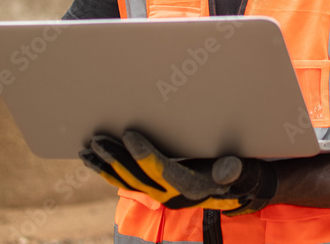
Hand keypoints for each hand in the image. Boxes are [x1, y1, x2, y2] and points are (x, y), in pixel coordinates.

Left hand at [80, 130, 276, 215]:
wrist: (237, 190)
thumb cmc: (240, 173)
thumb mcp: (243, 170)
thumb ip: (234, 170)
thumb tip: (227, 169)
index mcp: (191, 187)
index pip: (162, 170)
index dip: (145, 153)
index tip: (129, 134)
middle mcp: (172, 196)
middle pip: (137, 177)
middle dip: (116, 158)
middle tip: (97, 140)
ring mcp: (160, 195)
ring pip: (126, 181)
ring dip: (106, 166)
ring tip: (87, 150)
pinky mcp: (154, 190)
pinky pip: (127, 182)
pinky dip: (109, 171)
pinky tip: (94, 160)